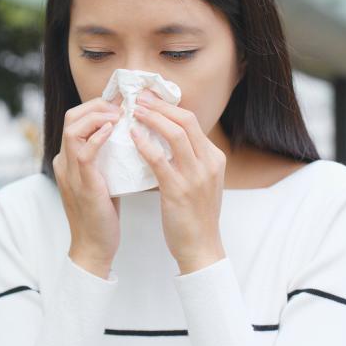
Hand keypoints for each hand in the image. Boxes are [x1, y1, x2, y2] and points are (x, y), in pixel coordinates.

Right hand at [52, 96, 124, 278]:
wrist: (93, 246)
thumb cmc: (102, 214)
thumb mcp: (103, 179)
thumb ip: (107, 159)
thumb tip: (129, 138)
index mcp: (68, 160)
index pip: (75, 120)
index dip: (96, 106)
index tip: (121, 103)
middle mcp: (64, 162)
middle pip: (70, 118)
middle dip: (96, 105)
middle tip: (122, 105)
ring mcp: (70, 172)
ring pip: (73, 129)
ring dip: (98, 116)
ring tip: (119, 114)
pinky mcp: (82, 183)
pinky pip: (84, 152)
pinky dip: (97, 137)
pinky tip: (113, 129)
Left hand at [130, 88, 227, 274]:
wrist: (201, 247)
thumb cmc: (196, 216)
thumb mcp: (201, 181)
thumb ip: (190, 159)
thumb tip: (168, 138)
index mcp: (214, 158)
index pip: (192, 122)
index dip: (168, 106)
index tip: (150, 98)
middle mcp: (208, 163)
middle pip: (185, 121)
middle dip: (160, 106)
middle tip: (139, 97)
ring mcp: (195, 176)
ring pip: (175, 134)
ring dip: (153, 118)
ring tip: (134, 110)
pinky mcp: (178, 190)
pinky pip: (160, 160)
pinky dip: (145, 144)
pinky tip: (132, 136)